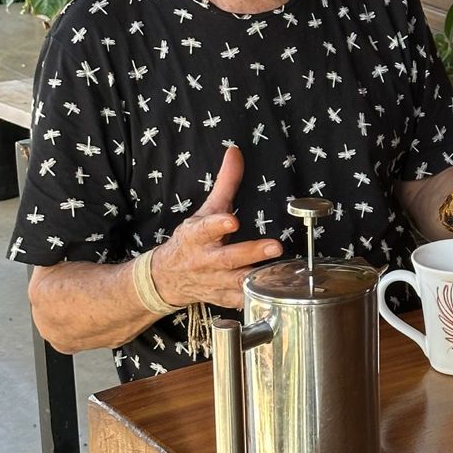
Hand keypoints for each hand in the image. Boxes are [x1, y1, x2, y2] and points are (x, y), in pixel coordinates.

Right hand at [149, 146, 282, 308]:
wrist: (167, 277)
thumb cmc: (192, 240)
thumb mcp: (205, 210)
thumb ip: (225, 183)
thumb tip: (235, 152)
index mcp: (197, 236)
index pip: (205, 229)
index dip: (218, 225)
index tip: (231, 221)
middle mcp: (205, 260)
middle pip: (228, 259)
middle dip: (251, 253)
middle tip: (275, 246)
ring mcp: (215, 282)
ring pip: (238, 283)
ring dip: (260, 278)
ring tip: (285, 271)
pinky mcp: (224, 298)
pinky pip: (243, 301)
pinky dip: (259, 297)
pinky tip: (280, 291)